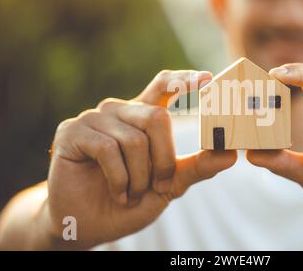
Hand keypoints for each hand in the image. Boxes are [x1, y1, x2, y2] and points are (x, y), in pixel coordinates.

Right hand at [47, 70, 236, 248]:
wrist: (91, 223)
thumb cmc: (132, 199)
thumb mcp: (170, 184)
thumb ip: (197, 167)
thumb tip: (231, 154)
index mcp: (142, 116)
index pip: (164, 85)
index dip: (184, 79)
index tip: (207, 79)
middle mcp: (119, 110)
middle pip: (157, 118)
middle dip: (164, 159)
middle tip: (159, 186)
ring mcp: (94, 118)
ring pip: (134, 139)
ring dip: (140, 177)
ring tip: (131, 193)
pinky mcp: (72, 131)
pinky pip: (107, 149)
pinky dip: (119, 179)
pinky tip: (117, 192)